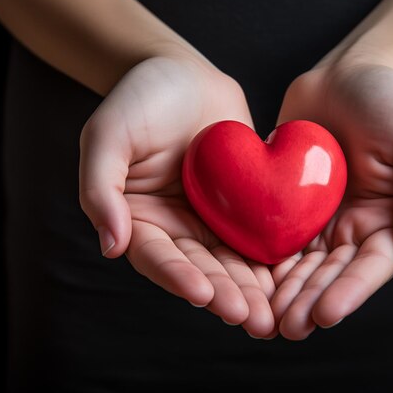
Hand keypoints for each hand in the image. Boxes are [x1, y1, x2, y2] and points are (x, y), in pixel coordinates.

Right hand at [79, 57, 274, 336]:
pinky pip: (256, 234)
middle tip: (250, 319)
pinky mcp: (240, 206)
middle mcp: (175, 227)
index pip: (157, 257)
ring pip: (231, 261)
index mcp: (138, 220)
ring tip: (272, 313)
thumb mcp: (107, 136)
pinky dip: (271, 258)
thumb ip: (102, 188)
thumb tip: (111, 245)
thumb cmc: (138, 99)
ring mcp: (209, 219)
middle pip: (199, 268)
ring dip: (250, 289)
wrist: (183, 73)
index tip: (203, 296)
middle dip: (224, 295)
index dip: (179, 277)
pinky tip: (289, 278)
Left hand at [271, 63, 392, 339]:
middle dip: (310, 302)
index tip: (326, 314)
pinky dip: (261, 261)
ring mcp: (317, 218)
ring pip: (299, 265)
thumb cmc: (391, 102)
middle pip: (330, 274)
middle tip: (287, 328)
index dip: (350, 291)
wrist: (346, 74)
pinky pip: (272, 235)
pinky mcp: (286, 203)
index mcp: (387, 221)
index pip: (370, 266)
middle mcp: (351, 228)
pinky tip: (244, 281)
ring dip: (283, 294)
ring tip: (264, 319)